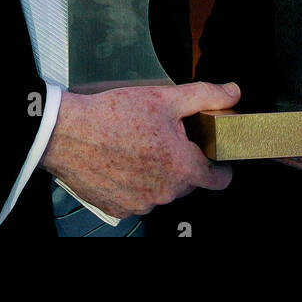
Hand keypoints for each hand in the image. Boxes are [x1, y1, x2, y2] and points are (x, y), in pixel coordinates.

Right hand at [41, 82, 240, 217]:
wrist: (68, 132)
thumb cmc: (115, 114)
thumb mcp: (166, 97)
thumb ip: (206, 95)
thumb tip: (233, 92)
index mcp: (182, 169)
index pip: (219, 180)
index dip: (220, 165)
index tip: (213, 154)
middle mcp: (165, 193)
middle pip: (188, 181)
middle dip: (182, 161)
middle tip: (164, 136)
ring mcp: (141, 204)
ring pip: (161, 190)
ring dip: (157, 172)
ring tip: (138, 145)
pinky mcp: (118, 209)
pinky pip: (137, 198)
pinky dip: (134, 182)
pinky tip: (121, 160)